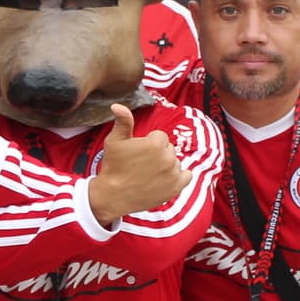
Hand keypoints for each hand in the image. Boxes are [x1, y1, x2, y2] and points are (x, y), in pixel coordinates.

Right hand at [87, 105, 189, 225]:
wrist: (112, 196)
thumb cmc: (113, 167)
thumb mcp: (114, 141)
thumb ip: (123, 121)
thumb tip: (117, 104)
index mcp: (155, 143)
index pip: (160, 137)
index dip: (147, 144)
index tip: (138, 153)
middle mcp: (168, 157)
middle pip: (168, 149)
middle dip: (158, 154)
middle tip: (142, 164)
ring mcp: (173, 173)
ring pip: (175, 162)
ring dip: (166, 165)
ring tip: (149, 174)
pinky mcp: (176, 188)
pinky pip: (187, 176)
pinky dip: (180, 177)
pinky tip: (167, 178)